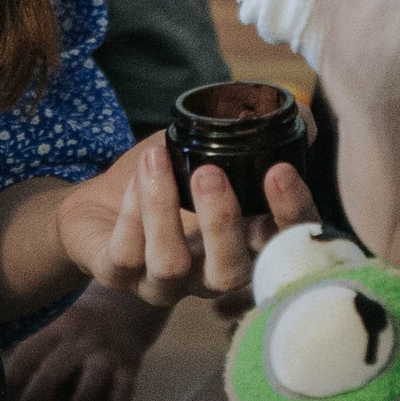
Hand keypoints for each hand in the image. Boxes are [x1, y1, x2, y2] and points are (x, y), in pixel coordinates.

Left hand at [2, 275, 166, 400]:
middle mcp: (80, 340)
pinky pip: (125, 388)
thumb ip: (34, 355)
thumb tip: (1, 391)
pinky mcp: (130, 365)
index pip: (27, 354)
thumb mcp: (55, 329)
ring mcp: (106, 352)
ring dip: (82, 397)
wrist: (126, 307)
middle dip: (36, 397)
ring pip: (95, 374)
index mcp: (55, 330)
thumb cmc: (79, 329)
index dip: (10, 379)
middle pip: (55, 368)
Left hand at [55, 134, 314, 313]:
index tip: (280, 171)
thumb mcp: (211, 150)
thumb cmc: (167, 178)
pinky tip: (134, 177)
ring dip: (163, 209)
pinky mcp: (116, 276)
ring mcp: (161, 283)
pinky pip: (124, 254)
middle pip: (231, 273)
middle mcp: (207, 274)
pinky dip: (129, 210)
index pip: (284, 247)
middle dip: (223, 222)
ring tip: (156, 158)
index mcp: (243, 245)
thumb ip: (255, 135)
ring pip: (170, 265)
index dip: (291, 216)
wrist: (97, 205)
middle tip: (209, 172)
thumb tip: (302, 117)